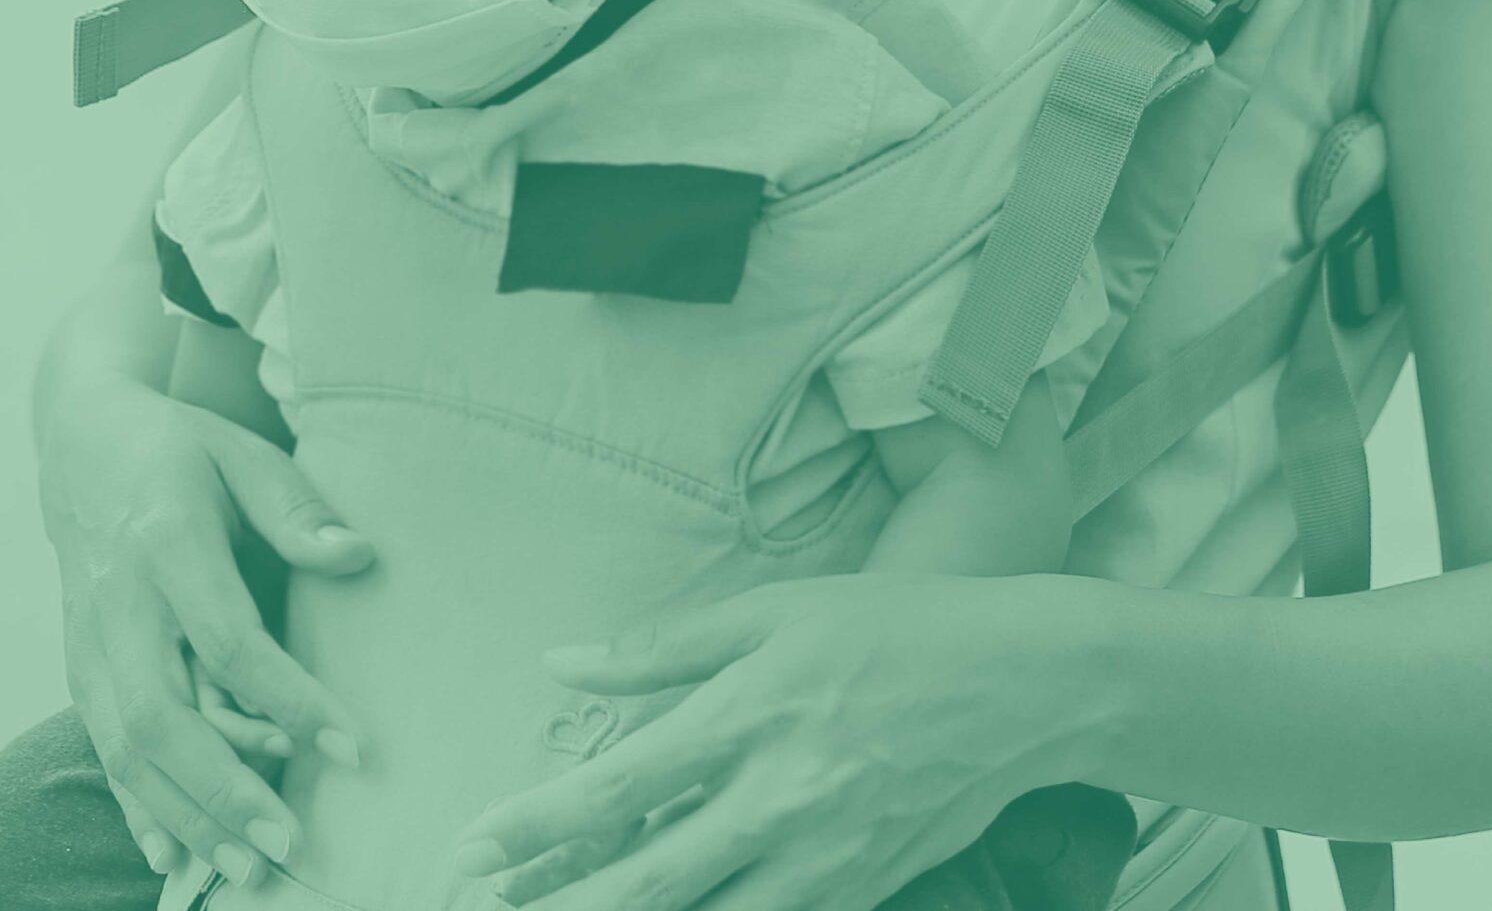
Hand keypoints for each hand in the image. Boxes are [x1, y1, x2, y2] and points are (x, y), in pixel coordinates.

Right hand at [40, 374, 374, 885]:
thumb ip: (297, 509)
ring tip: (249, 867)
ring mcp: (90, 645)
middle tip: (288, 842)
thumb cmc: (181, 450)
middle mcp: (119, 605)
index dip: (289, 700)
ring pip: (127, 751)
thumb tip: (360, 558)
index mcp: (167, 542)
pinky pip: (104, 751)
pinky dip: (138, 808)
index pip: (230, 640)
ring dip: (186, 816)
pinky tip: (176, 856)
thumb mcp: (243, 452)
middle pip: (162, 717)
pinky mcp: (78, 670)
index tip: (352, 746)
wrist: (80, 444)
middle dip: (223, 789)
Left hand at [450, 576, 1073, 910]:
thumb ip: (662, 648)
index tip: (472, 848)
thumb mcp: (773, 610)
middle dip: (560, 909)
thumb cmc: (890, 628)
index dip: (537, 826)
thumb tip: (561, 663)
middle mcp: (774, 800)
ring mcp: (819, 860)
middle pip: (647, 882)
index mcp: (745, 717)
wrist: (1019, 685)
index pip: (618, 787)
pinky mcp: (857, 893)